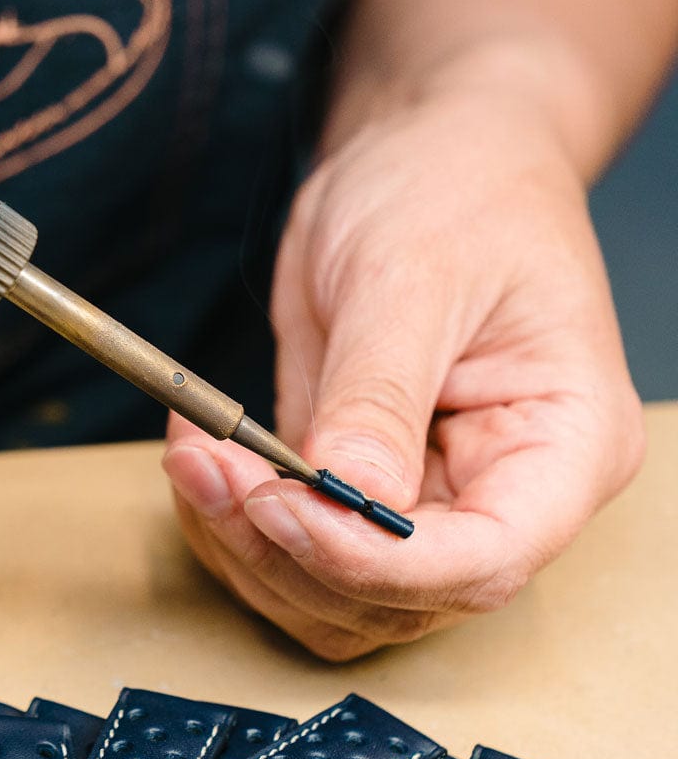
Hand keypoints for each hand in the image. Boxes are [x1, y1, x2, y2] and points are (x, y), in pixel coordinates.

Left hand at [163, 86, 645, 660]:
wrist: (424, 161)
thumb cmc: (454, 193)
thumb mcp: (413, 276)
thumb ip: (378, 392)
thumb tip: (346, 493)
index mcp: (563, 446)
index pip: (483, 558)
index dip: (372, 558)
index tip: (278, 504)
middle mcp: (501, 496)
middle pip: (395, 595)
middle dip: (286, 547)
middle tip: (208, 467)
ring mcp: (427, 503)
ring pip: (331, 596)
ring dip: (246, 546)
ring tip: (194, 457)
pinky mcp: (357, 492)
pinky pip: (290, 552)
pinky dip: (231, 525)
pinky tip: (201, 459)